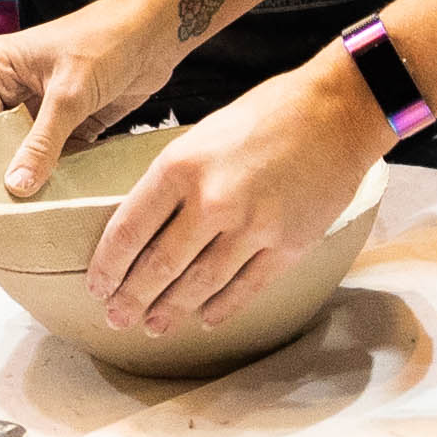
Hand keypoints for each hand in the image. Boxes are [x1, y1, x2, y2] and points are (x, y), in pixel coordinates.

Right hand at [0, 0, 183, 195]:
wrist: (157, 32)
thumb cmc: (108, 39)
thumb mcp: (69, 94)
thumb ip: (42, 143)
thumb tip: (16, 186)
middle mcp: (16, 86)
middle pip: (1, 141)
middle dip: (10, 172)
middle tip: (12, 211)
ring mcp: (45, 104)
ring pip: (31, 151)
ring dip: (38, 175)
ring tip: (36, 210)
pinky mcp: (73, 118)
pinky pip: (59, 153)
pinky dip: (63, 171)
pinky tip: (64, 195)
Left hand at [85, 54, 386, 335]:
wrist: (338, 111)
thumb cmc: (267, 114)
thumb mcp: (202, 135)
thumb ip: (174, 180)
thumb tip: (144, 225)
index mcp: (180, 166)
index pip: (128, 231)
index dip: (108, 266)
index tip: (98, 286)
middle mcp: (212, 201)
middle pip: (159, 267)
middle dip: (133, 298)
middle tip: (117, 317)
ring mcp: (253, 227)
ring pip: (199, 284)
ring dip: (171, 310)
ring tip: (154, 325)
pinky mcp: (288, 245)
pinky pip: (246, 287)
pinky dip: (221, 307)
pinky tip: (204, 317)